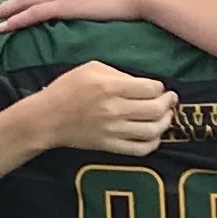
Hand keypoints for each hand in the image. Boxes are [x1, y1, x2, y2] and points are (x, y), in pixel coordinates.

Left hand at [0, 0, 148, 34]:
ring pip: (22, 3)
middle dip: (4, 6)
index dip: (23, 3)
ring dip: (2, 13)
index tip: (9, 10)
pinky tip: (2, 27)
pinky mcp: (63, 5)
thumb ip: (93, 3)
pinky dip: (15, 19)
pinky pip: (32, 13)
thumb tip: (93, 14)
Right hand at [20, 60, 176, 156]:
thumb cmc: (67, 88)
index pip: (151, 88)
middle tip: (169, 101)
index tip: (158, 88)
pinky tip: (152, 135)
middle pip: (155, 110)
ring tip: (163, 117)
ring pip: (152, 131)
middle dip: (168, 104)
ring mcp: (113, 130)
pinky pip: (140, 149)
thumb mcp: (91, 68)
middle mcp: (114, 109)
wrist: (47, 118)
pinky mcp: (109, 146)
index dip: (160, 87)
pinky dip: (153, 143)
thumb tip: (141, 84)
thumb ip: (119, 73)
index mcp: (110, 87)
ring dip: (164, 123)